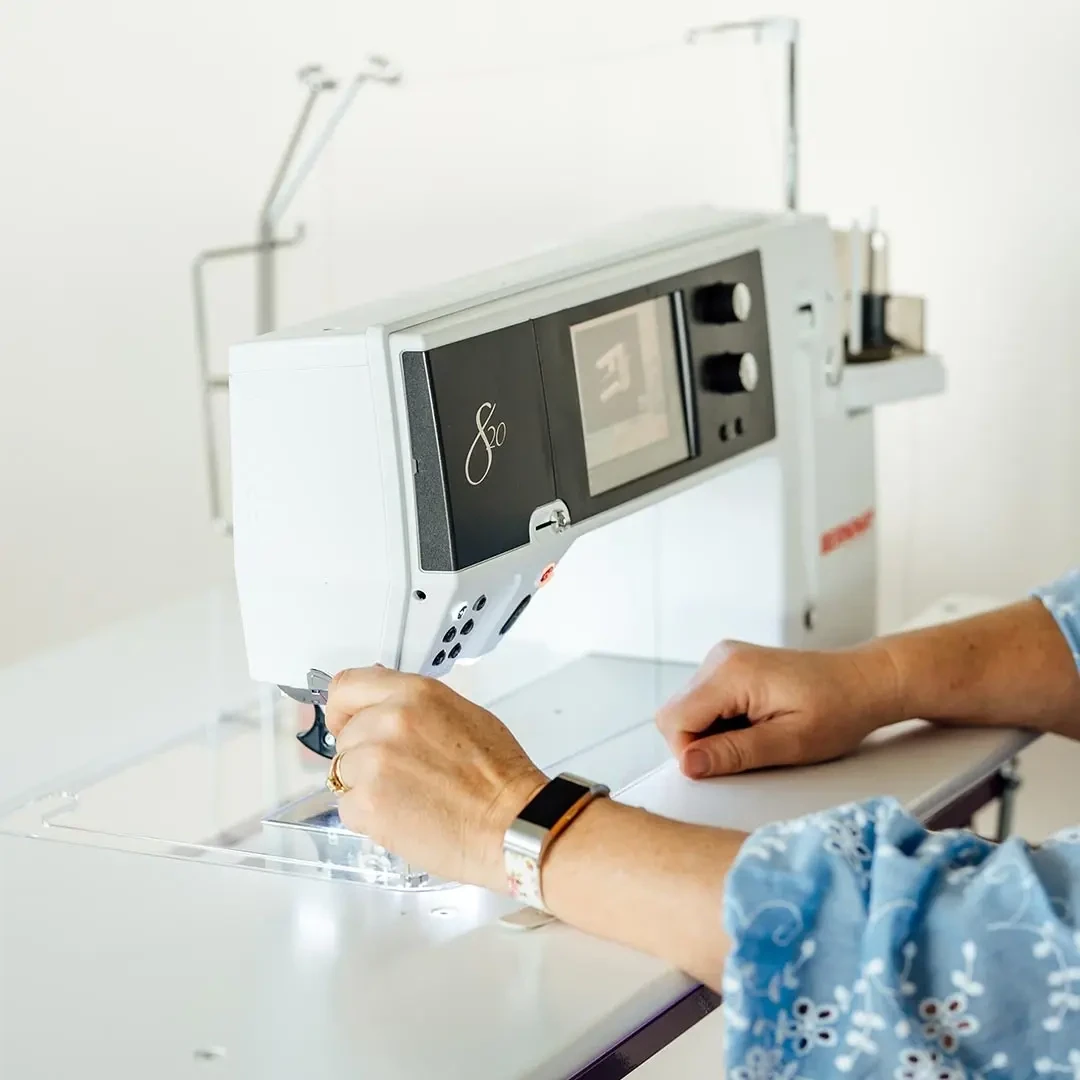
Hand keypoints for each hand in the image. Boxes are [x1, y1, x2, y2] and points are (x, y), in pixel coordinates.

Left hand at [324, 668, 545, 890]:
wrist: (511, 823)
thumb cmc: (498, 776)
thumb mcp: (462, 714)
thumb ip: (414, 705)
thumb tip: (382, 700)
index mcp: (414, 693)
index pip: (347, 686)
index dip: (343, 708)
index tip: (347, 722)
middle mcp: (389, 720)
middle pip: (346, 735)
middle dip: (365, 754)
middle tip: (402, 774)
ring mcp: (374, 762)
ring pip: (344, 773)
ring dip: (366, 787)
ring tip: (408, 798)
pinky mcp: (367, 803)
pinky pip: (348, 807)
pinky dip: (368, 817)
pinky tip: (403, 817)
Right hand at [656, 641, 901, 779]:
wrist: (863, 682)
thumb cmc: (838, 710)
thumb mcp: (789, 743)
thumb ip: (734, 753)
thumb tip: (689, 765)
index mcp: (731, 672)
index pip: (674, 720)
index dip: (691, 753)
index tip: (726, 766)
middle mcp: (720, 658)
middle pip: (675, 714)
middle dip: (701, 744)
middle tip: (748, 752)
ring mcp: (722, 659)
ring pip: (687, 710)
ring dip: (712, 734)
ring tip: (757, 736)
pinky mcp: (728, 666)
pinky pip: (703, 702)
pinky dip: (721, 722)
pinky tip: (754, 725)